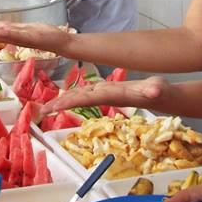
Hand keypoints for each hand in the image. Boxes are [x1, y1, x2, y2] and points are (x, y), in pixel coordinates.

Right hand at [0, 22, 71, 55]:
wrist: (62, 42)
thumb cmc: (46, 36)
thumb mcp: (27, 29)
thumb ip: (13, 29)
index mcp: (15, 35)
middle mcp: (17, 38)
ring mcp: (24, 38)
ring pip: (4, 36)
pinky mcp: (33, 38)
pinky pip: (18, 37)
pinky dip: (7, 34)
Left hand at [41, 76, 168, 114]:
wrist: (163, 97)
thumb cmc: (161, 92)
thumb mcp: (158, 89)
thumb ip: (155, 90)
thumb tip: (154, 91)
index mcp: (111, 95)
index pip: (86, 100)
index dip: (69, 103)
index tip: (52, 108)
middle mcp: (104, 97)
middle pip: (77, 101)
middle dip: (58, 106)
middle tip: (39, 112)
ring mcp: (104, 95)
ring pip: (79, 98)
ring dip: (62, 102)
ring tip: (44, 108)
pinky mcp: (106, 92)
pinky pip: (85, 94)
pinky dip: (72, 95)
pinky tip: (64, 96)